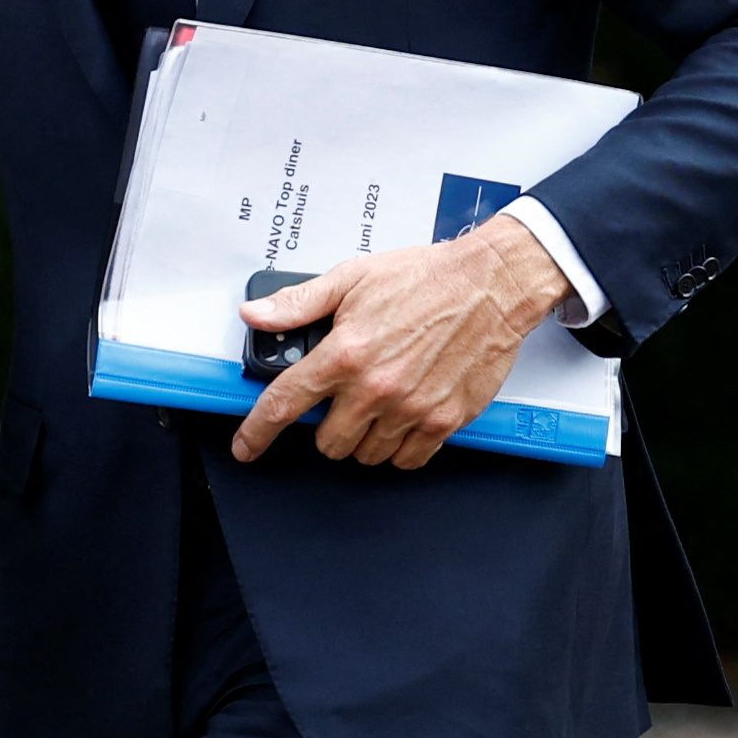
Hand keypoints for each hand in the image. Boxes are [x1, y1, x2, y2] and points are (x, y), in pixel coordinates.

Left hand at [230, 215, 569, 469]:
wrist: (491, 284)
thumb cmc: (426, 278)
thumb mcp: (353, 278)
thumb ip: (300, 303)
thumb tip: (256, 315)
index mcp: (346, 353)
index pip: (285, 403)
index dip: (257, 431)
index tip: (246, 447)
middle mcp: (375, 387)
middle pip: (328, 442)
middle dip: (330, 426)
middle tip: (346, 401)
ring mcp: (410, 408)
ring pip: (366, 454)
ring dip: (365, 438)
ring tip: (380, 404)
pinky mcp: (444, 420)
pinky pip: (407, 459)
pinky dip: (400, 448)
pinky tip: (404, 419)